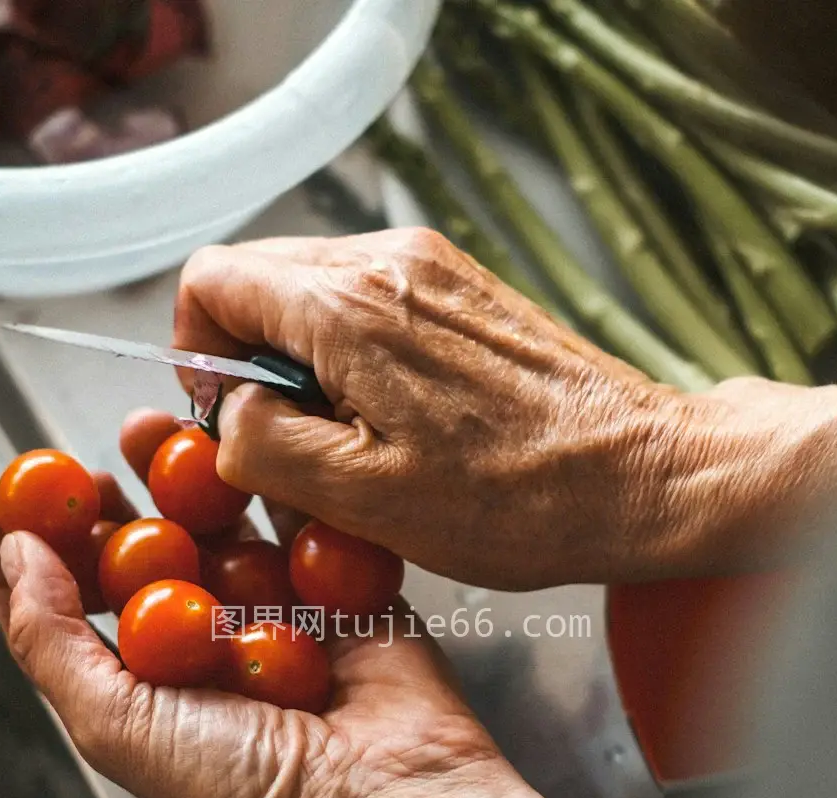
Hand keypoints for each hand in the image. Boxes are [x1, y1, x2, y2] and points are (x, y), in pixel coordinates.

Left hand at [0, 416, 676, 797]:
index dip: (36, 550)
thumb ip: (50, 638)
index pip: (74, 606)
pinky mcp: (344, 592)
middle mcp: (208, 648)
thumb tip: (13, 555)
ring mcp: (278, 616)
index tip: (9, 498)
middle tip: (92, 459)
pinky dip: (280, 483)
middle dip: (115, 502)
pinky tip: (248, 446)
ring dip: (189, 477)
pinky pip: (307, 522)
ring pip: (224, 526)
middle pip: (148, 553)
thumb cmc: (244, 791)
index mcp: (146, 686)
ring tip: (158, 430)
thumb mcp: (112, 724)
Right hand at [172, 227, 723, 589]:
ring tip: (350, 442)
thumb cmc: (517, 498)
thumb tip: (229, 414)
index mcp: (348, 307)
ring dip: (305, 365)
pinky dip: (355, 358)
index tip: (227, 416)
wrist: (641, 474)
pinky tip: (395, 422)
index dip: (195, 352)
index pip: (211, 280)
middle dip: (250, 362)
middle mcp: (388, 261)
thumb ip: (265, 444)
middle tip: (288, 443)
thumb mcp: (365, 498)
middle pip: (259, 280)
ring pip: (313, 294)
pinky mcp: (462, 289)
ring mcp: (431, 267)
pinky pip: (370, 304)